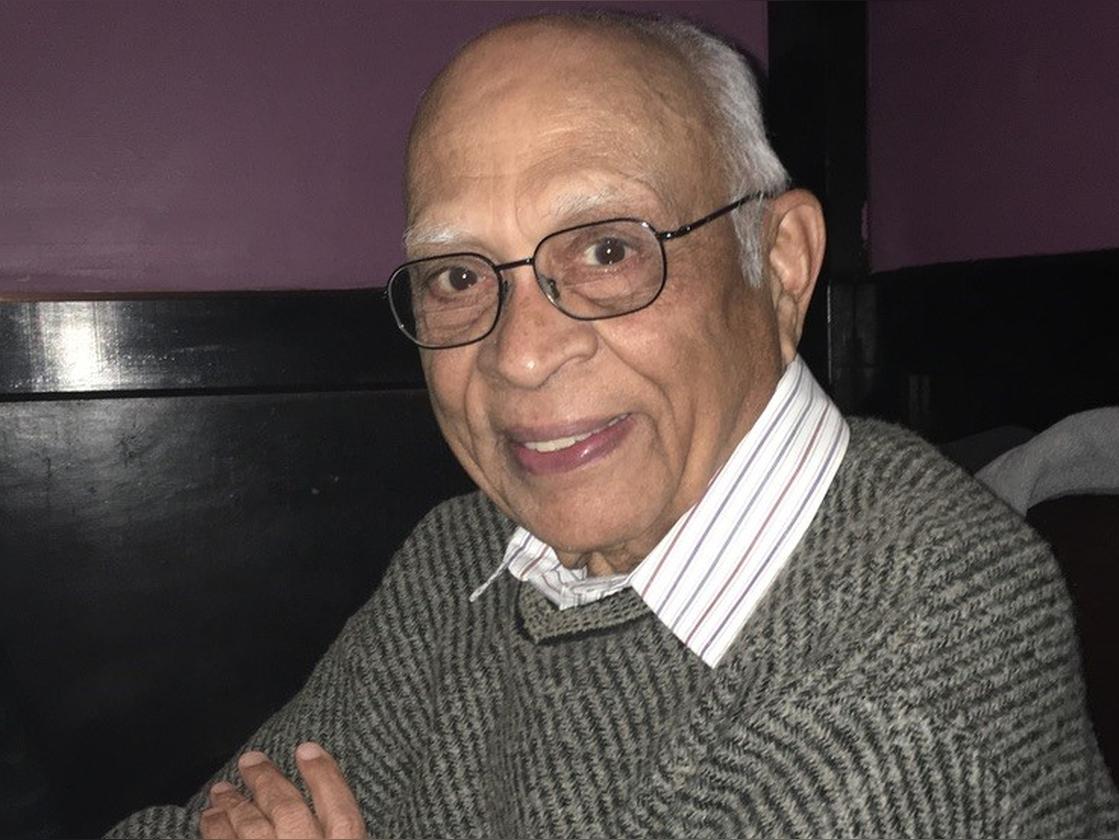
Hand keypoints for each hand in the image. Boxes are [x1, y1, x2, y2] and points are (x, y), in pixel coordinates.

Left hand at [200, 742, 365, 838]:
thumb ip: (338, 832)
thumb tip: (333, 807)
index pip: (342, 812)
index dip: (325, 776)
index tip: (308, 749)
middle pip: (289, 813)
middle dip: (267, 782)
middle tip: (251, 760)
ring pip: (253, 830)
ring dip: (234, 805)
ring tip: (221, 789)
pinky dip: (216, 831)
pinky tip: (209, 819)